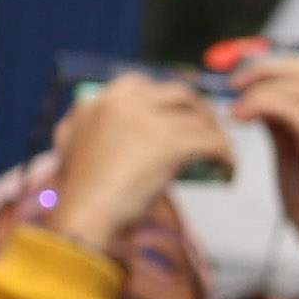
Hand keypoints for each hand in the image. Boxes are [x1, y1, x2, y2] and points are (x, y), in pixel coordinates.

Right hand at [49, 74, 229, 257]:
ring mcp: (147, 118)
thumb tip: (105, 122)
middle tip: (208, 132)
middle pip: (177, 93)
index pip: (140, 84)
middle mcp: (121, 101)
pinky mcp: (170, 141)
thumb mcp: (72, 146)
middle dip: (198, 111)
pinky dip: (225, 156)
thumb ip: (89, 126)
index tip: (179, 117)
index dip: (166, 100)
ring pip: (198, 118)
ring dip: (215, 135)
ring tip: (220, 155)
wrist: (85, 214)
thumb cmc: (82, 191)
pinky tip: (227, 171)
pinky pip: (212, 142)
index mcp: (98, 100)